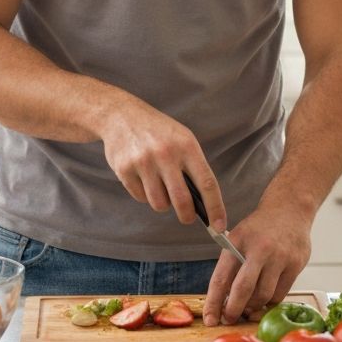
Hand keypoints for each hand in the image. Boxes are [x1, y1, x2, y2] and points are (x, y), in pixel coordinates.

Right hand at [99, 99, 226, 229]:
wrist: (121, 115)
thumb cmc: (158, 131)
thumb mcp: (182, 139)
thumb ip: (192, 167)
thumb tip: (203, 204)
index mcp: (186, 145)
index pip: (206, 183)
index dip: (215, 207)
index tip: (219, 226)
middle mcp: (166, 153)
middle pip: (182, 201)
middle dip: (187, 216)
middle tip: (187, 217)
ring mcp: (143, 162)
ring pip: (159, 204)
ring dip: (163, 202)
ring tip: (160, 187)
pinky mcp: (124, 170)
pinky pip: (141, 197)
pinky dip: (145, 194)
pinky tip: (143, 177)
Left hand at [201, 203, 312, 326]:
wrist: (289, 209)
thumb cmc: (260, 228)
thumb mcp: (238, 237)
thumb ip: (231, 264)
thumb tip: (222, 299)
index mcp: (238, 241)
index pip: (221, 277)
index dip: (214, 302)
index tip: (210, 319)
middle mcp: (259, 249)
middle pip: (243, 289)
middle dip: (234, 310)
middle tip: (229, 319)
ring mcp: (279, 257)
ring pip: (264, 295)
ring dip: (253, 306)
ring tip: (248, 306)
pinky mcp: (295, 265)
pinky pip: (280, 294)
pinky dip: (269, 301)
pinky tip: (264, 297)